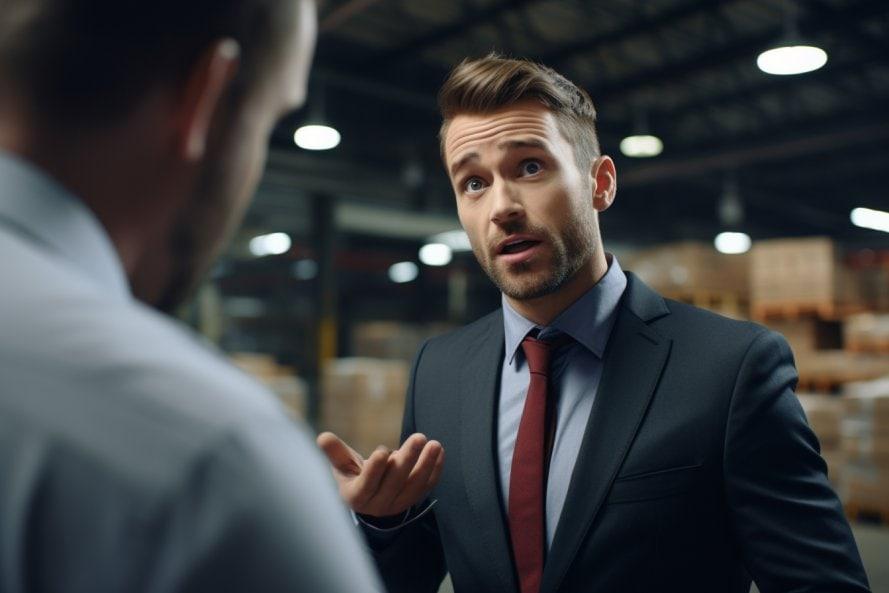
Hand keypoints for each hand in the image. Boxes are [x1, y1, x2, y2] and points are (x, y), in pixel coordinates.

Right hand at [316, 431, 444, 517]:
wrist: (369, 498)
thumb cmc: (352, 476)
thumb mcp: (341, 466)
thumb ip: (335, 452)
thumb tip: (323, 437)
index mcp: (356, 496)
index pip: (367, 484)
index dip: (375, 469)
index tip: (383, 450)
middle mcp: (378, 505)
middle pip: (394, 482)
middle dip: (408, 459)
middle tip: (419, 437)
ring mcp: (397, 505)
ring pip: (414, 486)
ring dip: (426, 464)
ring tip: (434, 444)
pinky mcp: (412, 501)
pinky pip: (426, 487)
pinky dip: (435, 470)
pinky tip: (440, 453)